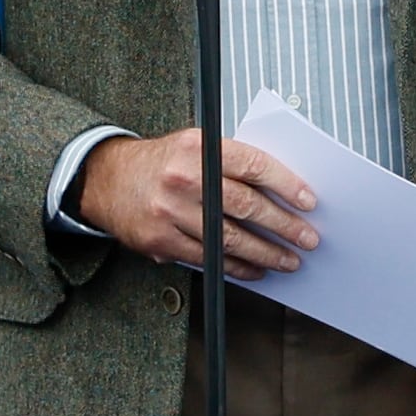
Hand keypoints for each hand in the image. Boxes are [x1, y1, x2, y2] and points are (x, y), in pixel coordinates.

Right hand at [73, 125, 318, 276]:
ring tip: (288, 260)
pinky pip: (208, 258)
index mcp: (198, 147)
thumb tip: (281, 191)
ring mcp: (170, 211)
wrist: (107, 179)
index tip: (308, 202)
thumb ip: (231, 162)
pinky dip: (236, 266)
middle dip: (284, 225)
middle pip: (246, 205)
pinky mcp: (161, 240)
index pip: (253, 165)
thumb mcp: (194, 145)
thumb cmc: (161, 163)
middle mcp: (184, 178)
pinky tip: (255, 269)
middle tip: (307, 238)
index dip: (286, 185)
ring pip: (230, 238)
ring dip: (266, 253)